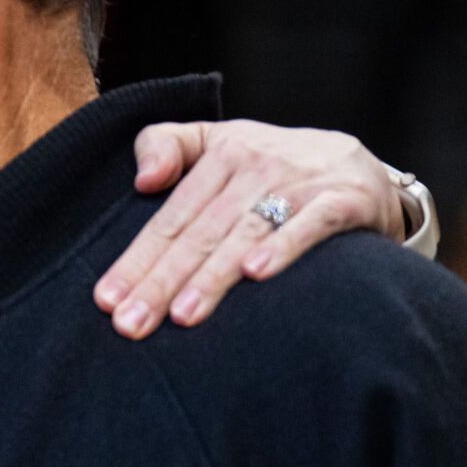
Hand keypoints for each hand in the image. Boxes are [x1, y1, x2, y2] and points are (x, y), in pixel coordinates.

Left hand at [93, 120, 405, 339]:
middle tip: (131, 324)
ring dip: (212, 276)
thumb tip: (142, 179)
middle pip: (199, 232)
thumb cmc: (271, 164)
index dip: (137, 259)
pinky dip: (283, 248)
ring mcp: (300, 182)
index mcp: (220, 154)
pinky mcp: (344, 199)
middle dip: (162, 281)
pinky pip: (309, 225)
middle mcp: (256, 165)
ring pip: (245, 232)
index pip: (170, 217)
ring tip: (182, 315)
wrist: (359, 164)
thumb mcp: (217, 142)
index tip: (107, 301)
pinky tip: (255, 276)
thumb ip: (167, 145)